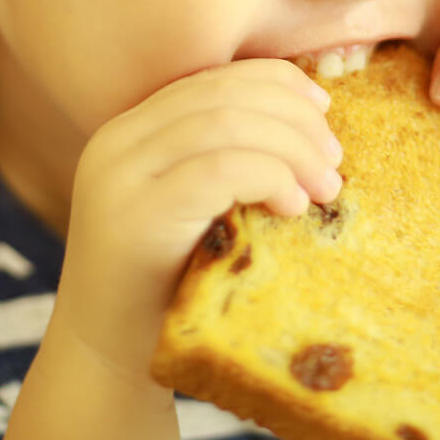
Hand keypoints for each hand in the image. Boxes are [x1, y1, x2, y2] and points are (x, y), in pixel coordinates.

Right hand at [51, 59, 343, 386]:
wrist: (105, 362)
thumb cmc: (166, 288)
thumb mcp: (193, 209)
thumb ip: (223, 161)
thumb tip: (312, 124)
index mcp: (130, 131)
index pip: (212, 78)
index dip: (277, 82)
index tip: (324, 111)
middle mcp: (116, 142)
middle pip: (222, 94)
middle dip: (293, 119)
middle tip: (334, 161)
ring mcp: (119, 178)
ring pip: (223, 124)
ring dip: (290, 148)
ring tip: (325, 188)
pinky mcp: (135, 218)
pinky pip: (217, 171)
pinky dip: (269, 176)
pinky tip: (292, 206)